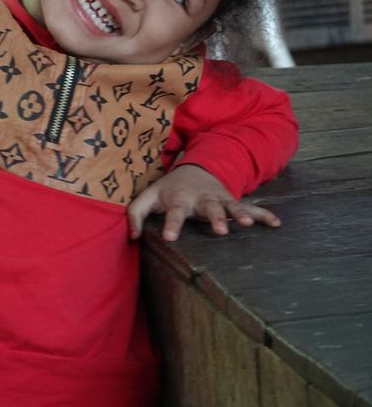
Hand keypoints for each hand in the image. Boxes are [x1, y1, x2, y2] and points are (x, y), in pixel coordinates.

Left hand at [127, 164, 280, 241]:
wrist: (193, 168)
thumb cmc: (168, 189)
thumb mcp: (147, 198)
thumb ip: (135, 215)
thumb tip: (131, 237)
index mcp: (179, 199)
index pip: (174, 212)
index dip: (172, 224)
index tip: (170, 237)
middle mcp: (201, 198)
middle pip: (208, 208)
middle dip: (215, 217)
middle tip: (220, 230)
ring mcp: (218, 198)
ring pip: (230, 206)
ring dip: (240, 213)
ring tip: (248, 224)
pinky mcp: (231, 201)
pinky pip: (250, 206)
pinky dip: (263, 213)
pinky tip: (276, 223)